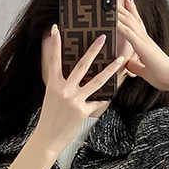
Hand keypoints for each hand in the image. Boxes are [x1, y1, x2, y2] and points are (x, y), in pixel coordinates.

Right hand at [33, 25, 126, 154]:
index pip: (54, 60)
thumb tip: (66, 72)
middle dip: (93, 50)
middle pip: (82, 66)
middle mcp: (64, 90)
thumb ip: (59, 83)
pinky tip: (114, 91)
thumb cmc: (49, 118)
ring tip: (121, 59)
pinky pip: (98, 101)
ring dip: (111, 69)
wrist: (48, 139)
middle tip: (103, 38)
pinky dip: (105, 97)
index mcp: (54, 85)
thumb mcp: (50, 97)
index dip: (55, 45)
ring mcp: (75, 101)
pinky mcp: (83, 111)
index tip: (56, 29)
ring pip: (97, 81)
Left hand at [117, 0, 168, 91]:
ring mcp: (144, 41)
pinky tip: (112, 18)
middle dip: (123, 7)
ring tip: (109, 4)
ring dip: (119, 12)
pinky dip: (120, 24)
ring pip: (130, 22)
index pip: (138, 24)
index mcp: (147, 44)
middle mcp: (145, 39)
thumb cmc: (163, 76)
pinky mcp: (142, 46)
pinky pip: (128, 32)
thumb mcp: (145, 71)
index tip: (127, 1)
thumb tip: (127, 64)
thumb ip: (136, 66)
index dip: (132, 12)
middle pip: (133, 18)